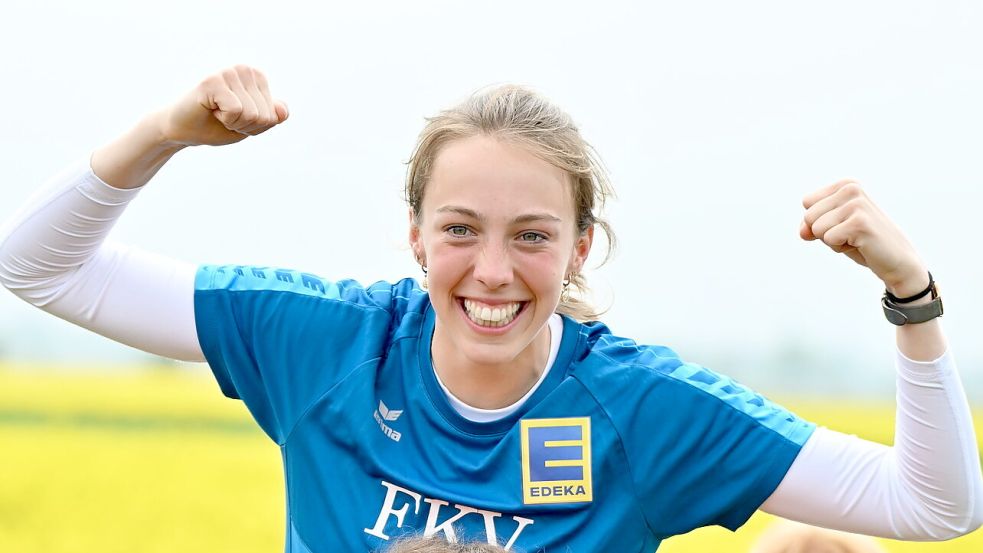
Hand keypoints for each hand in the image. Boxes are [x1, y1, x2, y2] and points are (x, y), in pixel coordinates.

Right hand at [158, 65, 288, 146]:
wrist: (182, 130)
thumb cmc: (216, 126)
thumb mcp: (252, 126)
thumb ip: (271, 118)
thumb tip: (283, 111)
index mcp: (258, 78)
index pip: (276, 116)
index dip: (256, 128)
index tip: (236, 119)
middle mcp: (246, 69)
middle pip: (265, 116)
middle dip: (245, 127)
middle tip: (224, 118)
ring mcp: (229, 72)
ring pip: (252, 115)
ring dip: (234, 124)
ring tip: (217, 113)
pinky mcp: (214, 80)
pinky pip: (236, 111)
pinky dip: (225, 120)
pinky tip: (210, 110)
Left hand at [800, 180, 927, 295]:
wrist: (896, 260)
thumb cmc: (861, 242)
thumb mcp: (831, 229)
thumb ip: (811, 225)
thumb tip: (803, 231)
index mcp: (846, 184)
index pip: (807, 203)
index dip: (820, 220)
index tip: (844, 224)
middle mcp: (851, 188)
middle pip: (809, 216)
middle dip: (824, 232)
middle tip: (851, 234)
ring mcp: (857, 204)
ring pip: (816, 229)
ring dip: (833, 241)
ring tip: (856, 239)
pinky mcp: (859, 222)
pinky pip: (828, 239)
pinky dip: (840, 248)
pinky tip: (861, 244)